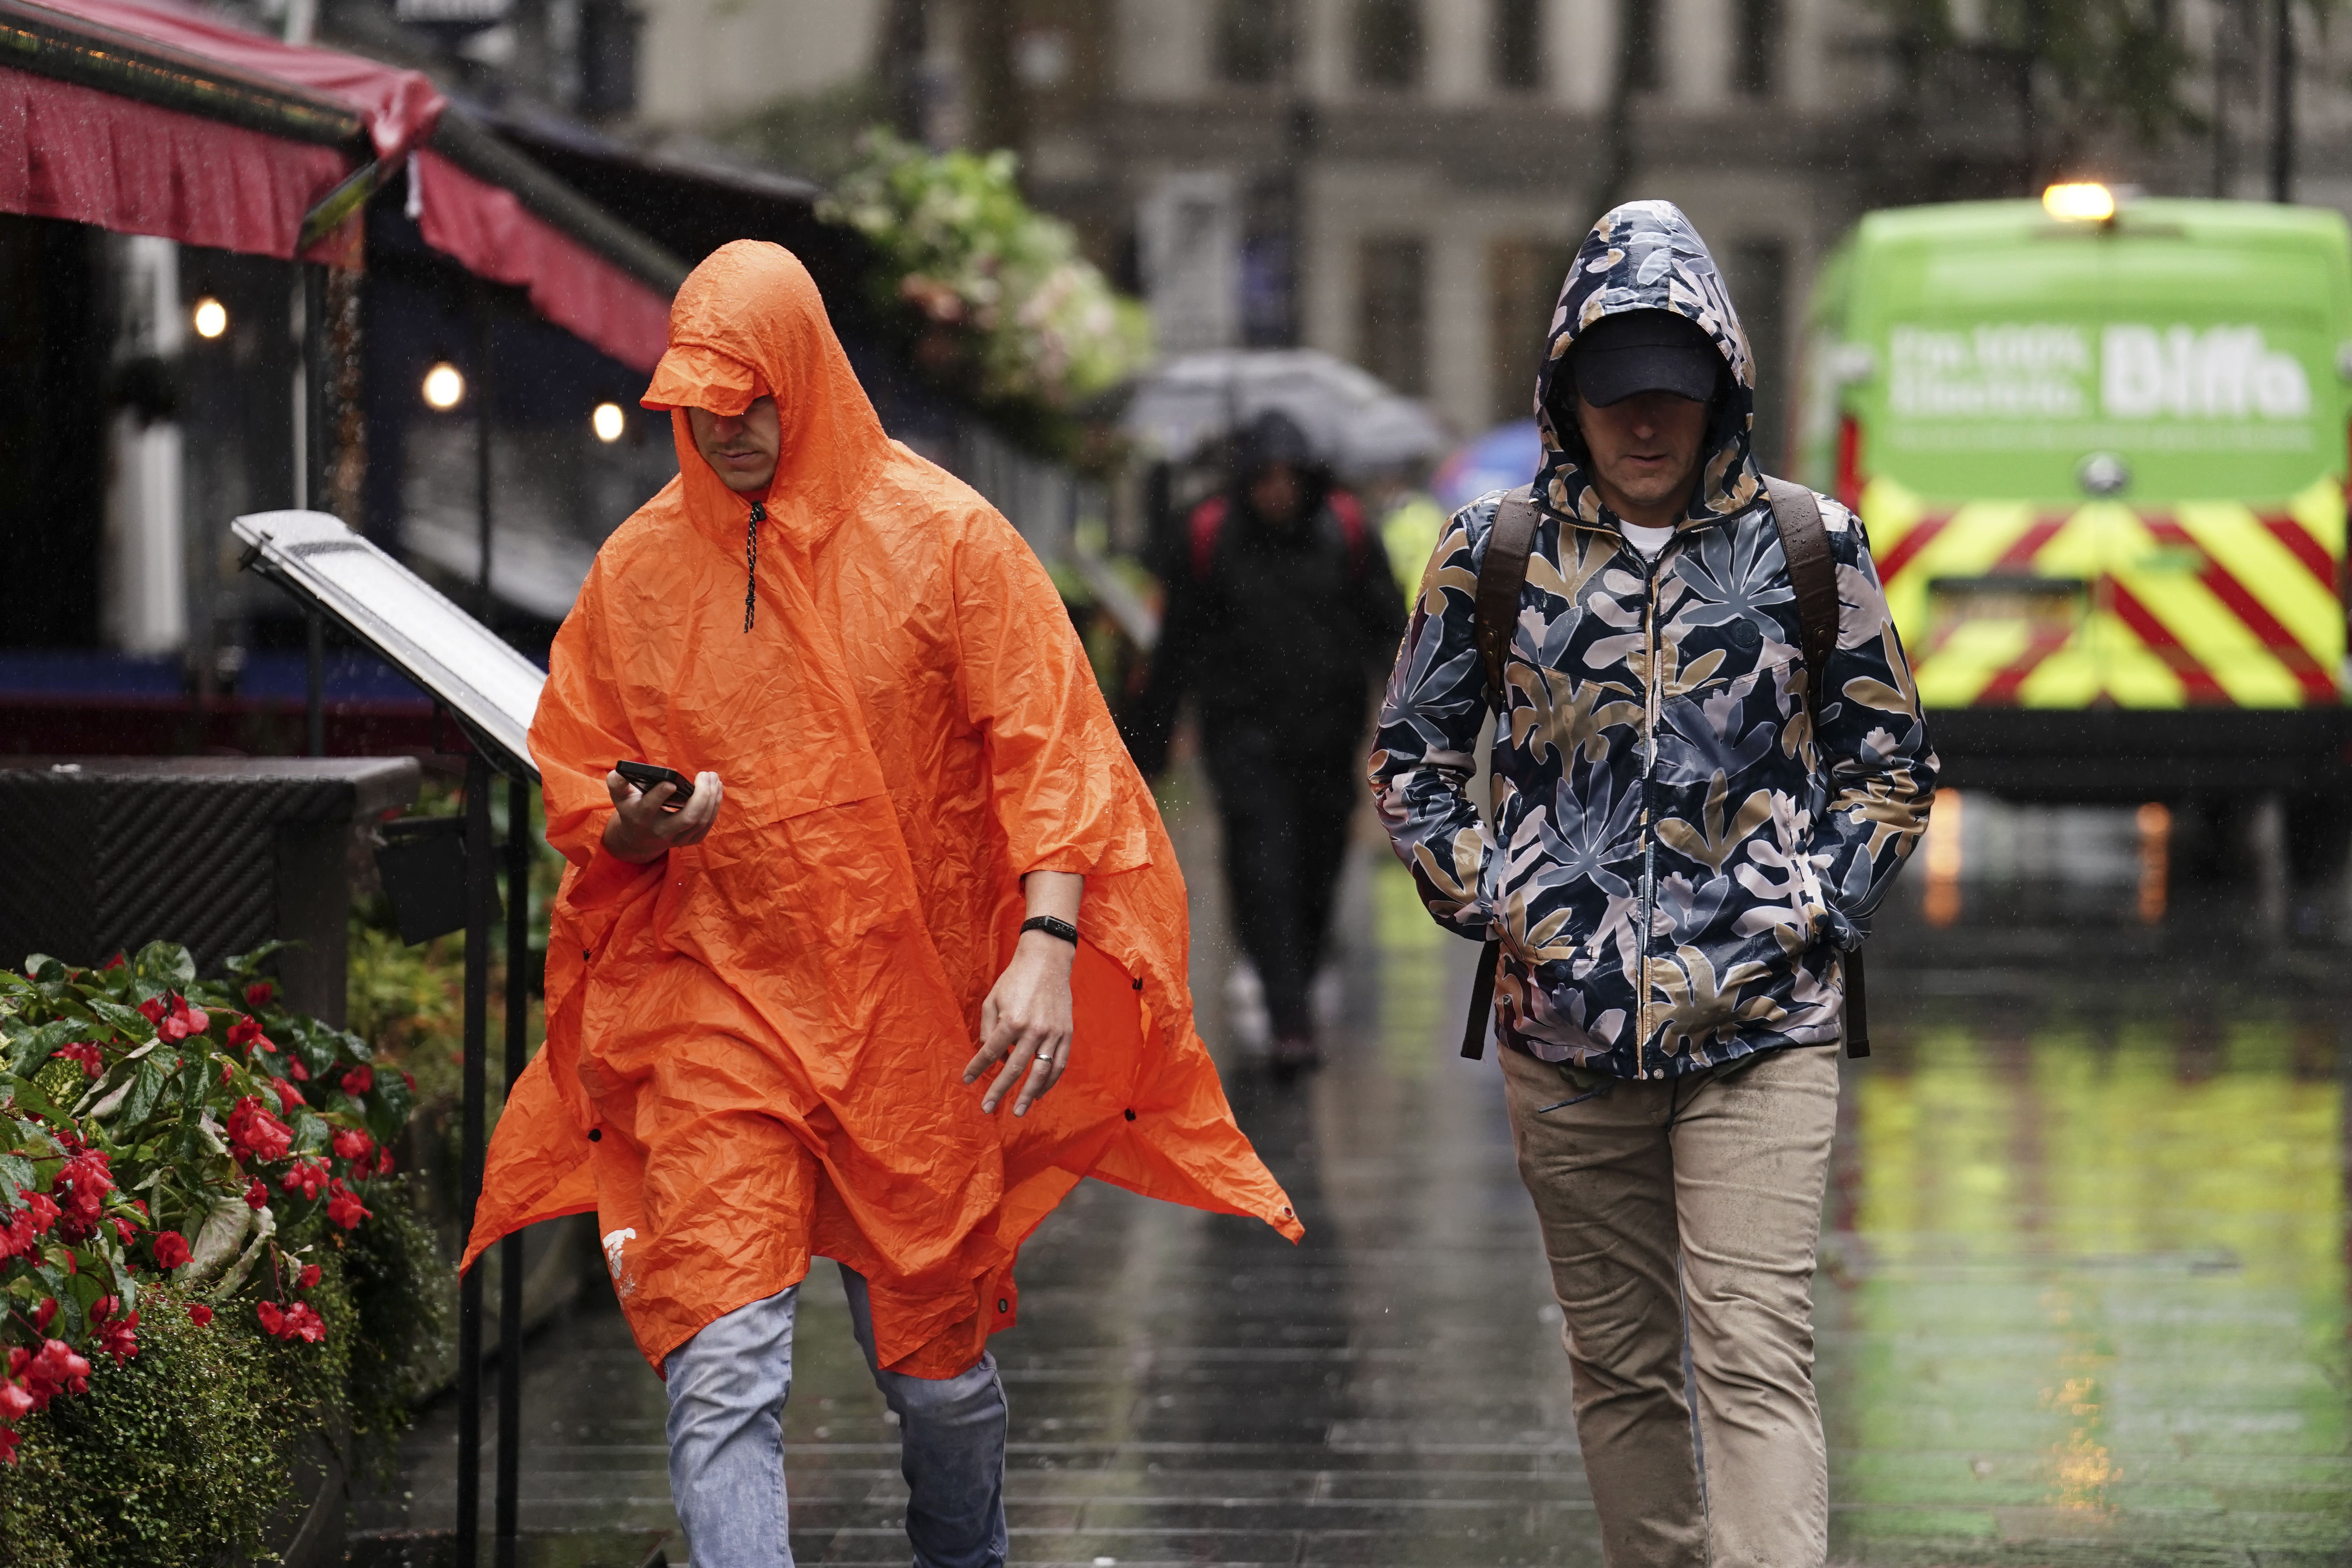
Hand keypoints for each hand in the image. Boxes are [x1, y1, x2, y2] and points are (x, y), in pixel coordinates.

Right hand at [601, 769, 721, 862]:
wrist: (638, 838)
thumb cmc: (631, 808)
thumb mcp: (619, 796)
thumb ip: (617, 783)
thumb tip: (620, 771)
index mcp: (640, 817)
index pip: (650, 807)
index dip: (660, 794)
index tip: (671, 782)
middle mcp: (660, 831)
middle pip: (687, 818)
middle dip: (701, 796)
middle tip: (706, 775)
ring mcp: (677, 838)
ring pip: (701, 821)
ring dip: (712, 798)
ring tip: (713, 778)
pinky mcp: (690, 840)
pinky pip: (707, 824)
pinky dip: (715, 806)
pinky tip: (716, 790)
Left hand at [963, 931, 1074, 1115]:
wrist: (1047, 961)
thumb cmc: (1015, 979)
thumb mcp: (992, 999)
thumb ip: (987, 1029)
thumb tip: (991, 1056)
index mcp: (1012, 1021)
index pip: (991, 1053)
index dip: (977, 1068)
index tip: (967, 1080)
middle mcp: (1033, 1031)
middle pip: (1014, 1069)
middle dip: (999, 1091)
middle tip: (987, 1108)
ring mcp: (1053, 1034)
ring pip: (1041, 1072)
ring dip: (1028, 1094)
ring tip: (1018, 1110)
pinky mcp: (1066, 1033)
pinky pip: (1059, 1064)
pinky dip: (1050, 1081)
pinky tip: (1040, 1093)